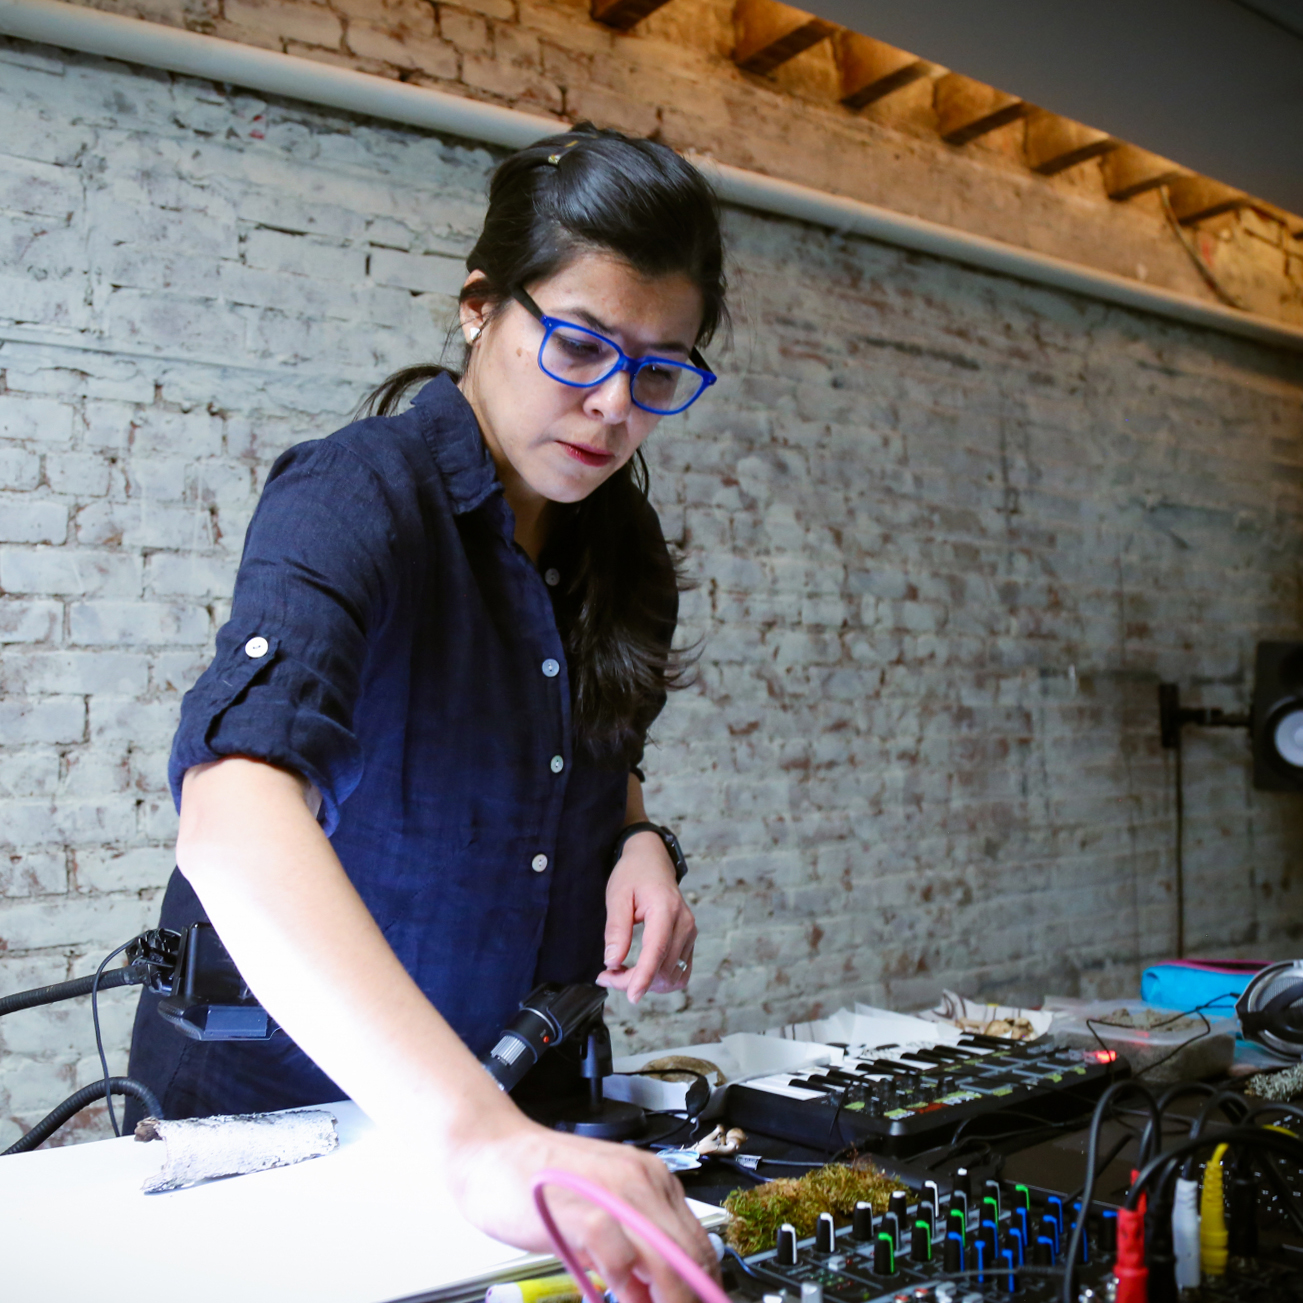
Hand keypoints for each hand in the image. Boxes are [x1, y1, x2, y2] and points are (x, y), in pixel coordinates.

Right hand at [448, 1114, 717, 1302]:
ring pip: (668, 1260)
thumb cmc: (538, 1181)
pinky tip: (611, 1293)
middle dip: (686, 1297)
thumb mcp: (600, 1206)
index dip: (701, 1286)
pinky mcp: (586, 1212)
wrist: (491, 1151)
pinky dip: (623, 1287)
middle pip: (691, 1255)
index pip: (699, 1243)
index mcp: (652, 1178)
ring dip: (664, 1298)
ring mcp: (616, 1193)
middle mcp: (643, 1180)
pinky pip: (622, 1261)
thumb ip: (632, 1239)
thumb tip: (658, 1290)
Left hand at [597, 831, 695, 1003]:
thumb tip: (612, 962)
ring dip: (647, 983)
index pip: (657, 951)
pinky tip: (641, 972)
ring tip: (620, 973)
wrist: (653, 861)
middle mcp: (684, 923)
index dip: (644, 977)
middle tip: (606, 976)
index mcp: (665, 909)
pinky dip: (660, 980)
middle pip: (663, 968)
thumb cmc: (634, 875)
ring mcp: (690, 932)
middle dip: (633, 981)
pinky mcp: (690, 940)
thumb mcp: (617, 896)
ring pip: (672, 975)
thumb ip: (616, 929)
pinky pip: (680, 972)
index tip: (631, 997)